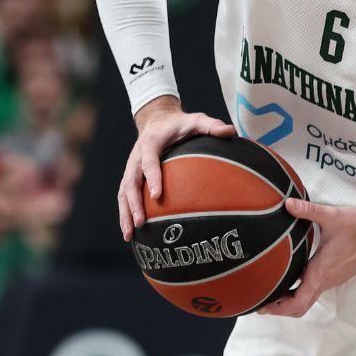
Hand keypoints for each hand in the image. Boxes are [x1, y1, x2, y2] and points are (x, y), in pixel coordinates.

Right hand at [117, 98, 235, 239]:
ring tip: (130, 235)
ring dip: (125, 214)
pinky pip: (124, 197)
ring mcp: (131, 169)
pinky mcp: (129, 177)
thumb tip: (231, 131)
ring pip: (123, 193)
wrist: (158, 120)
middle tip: (142, 222)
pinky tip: (130, 235)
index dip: (152, 178)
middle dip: (134, 203)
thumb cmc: (181, 124)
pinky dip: (125, 215)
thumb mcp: (196, 120)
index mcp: (150, 143)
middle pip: (130, 181)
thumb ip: (211, 126)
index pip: (149, 162)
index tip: (156, 195)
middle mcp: (136, 157)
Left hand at [259, 198, 355, 317]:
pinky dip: (300, 292)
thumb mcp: (332, 216)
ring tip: (273, 290)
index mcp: (320, 272)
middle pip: (300, 307)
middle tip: (262, 300)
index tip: (263, 305)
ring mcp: (332, 280)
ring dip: (290, 300)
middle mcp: (325, 281)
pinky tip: (293, 278)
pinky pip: (315, 290)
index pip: (298, 302)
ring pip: (308, 299)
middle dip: (279, 307)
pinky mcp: (336, 276)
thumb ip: (308, 210)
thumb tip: (288, 204)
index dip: (278, 308)